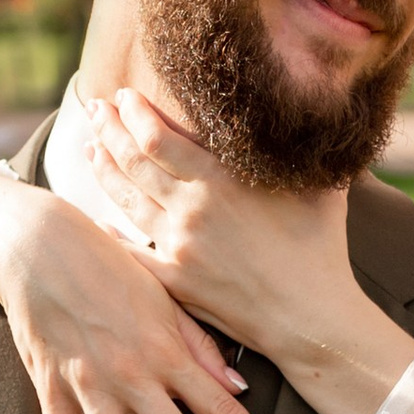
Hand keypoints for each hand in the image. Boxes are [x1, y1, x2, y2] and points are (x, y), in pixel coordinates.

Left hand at [88, 96, 413, 413]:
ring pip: (127, 201)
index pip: (158, 137)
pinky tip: (96, 218)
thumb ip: (304, 147)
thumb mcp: (319, 185)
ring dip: (105, 170)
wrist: (311, 318)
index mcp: (221, 181)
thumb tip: (314, 106)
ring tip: (91, 148)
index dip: (134, 113)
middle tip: (95, 109)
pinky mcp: (175, 281)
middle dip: (109, 130)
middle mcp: (192, 210)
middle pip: (134, 161)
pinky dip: (109, 231)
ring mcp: (179, 248)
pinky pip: (131, 251)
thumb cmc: (321, 249)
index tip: (124, 96)